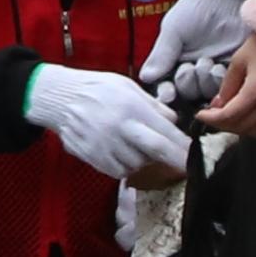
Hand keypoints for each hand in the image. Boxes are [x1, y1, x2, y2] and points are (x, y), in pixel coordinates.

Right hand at [28, 63, 189, 180]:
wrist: (59, 98)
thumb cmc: (96, 89)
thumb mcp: (127, 86)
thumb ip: (153, 106)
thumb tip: (174, 121)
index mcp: (131, 107)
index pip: (165, 132)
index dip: (183, 147)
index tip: (196, 154)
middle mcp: (119, 128)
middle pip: (156, 151)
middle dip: (176, 161)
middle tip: (187, 168)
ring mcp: (104, 145)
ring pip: (137, 164)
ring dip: (145, 159)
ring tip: (136, 144)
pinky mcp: (93, 158)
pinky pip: (118, 170)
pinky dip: (125, 165)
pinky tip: (121, 151)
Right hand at [143, 0, 249, 91]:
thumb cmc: (196, 9)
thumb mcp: (173, 30)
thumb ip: (161, 55)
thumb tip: (146, 78)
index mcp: (174, 63)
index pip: (167, 87)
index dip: (167, 93)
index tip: (168, 93)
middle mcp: (194, 72)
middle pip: (186, 94)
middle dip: (187, 83)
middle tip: (189, 68)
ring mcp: (213, 73)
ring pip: (205, 93)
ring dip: (204, 82)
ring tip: (206, 62)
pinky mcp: (233, 71)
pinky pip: (226, 87)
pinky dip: (220, 80)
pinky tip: (219, 65)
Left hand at [202, 31, 255, 137]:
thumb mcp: (239, 60)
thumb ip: (227, 87)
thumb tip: (217, 106)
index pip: (230, 115)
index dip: (212, 119)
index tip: (200, 115)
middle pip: (243, 127)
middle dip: (223, 125)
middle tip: (212, 116)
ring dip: (240, 128)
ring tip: (228, 117)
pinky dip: (255, 126)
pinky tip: (247, 116)